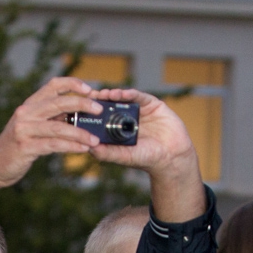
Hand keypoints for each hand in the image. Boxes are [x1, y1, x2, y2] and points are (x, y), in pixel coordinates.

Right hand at [0, 76, 104, 189]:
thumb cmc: (18, 147)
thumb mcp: (32, 127)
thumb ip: (51, 119)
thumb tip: (80, 115)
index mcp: (29, 105)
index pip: (53, 85)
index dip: (73, 84)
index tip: (90, 89)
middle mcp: (25, 113)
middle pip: (58, 102)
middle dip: (82, 104)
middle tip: (99, 110)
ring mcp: (24, 130)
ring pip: (58, 126)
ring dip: (80, 132)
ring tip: (94, 139)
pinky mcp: (25, 147)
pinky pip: (53, 145)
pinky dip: (70, 146)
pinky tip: (83, 149)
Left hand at [83, 87, 205, 222]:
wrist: (173, 156)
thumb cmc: (147, 158)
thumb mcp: (125, 156)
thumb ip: (108, 153)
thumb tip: (89, 148)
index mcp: (117, 129)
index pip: (101, 118)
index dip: (91, 113)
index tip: (80, 110)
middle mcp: (126, 118)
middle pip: (110, 105)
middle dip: (99, 101)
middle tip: (89, 97)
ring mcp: (139, 110)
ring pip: (123, 98)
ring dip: (112, 95)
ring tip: (103, 94)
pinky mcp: (152, 104)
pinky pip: (140, 96)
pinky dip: (130, 94)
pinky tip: (121, 94)